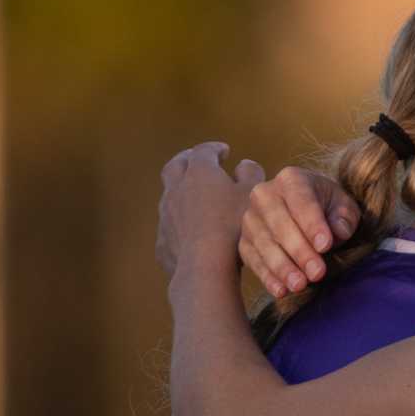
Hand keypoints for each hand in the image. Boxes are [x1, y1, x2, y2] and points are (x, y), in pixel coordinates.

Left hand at [156, 143, 263, 284]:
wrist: (205, 266)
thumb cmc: (233, 225)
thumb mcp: (252, 194)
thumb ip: (250, 173)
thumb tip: (244, 163)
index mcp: (199, 172)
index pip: (203, 151)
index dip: (214, 149)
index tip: (224, 151)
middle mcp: (176, 189)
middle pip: (175, 166)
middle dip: (187, 161)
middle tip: (197, 162)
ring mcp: (165, 216)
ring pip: (168, 196)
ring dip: (180, 192)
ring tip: (193, 198)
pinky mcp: (162, 242)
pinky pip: (168, 227)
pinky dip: (178, 223)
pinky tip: (189, 232)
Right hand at [238, 165, 358, 298]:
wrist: (305, 212)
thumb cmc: (327, 208)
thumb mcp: (344, 207)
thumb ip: (344, 217)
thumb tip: (337, 231)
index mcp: (291, 179)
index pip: (301, 201)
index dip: (313, 224)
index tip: (325, 246)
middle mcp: (264, 194)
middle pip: (280, 223)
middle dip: (299, 250)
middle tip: (317, 273)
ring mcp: (250, 219)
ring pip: (264, 243)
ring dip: (282, 267)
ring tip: (300, 285)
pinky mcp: (244, 242)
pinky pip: (253, 260)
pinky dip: (267, 276)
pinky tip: (281, 290)